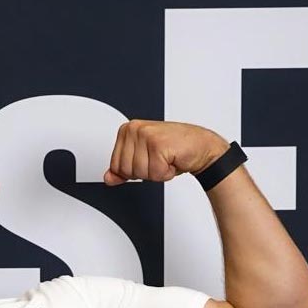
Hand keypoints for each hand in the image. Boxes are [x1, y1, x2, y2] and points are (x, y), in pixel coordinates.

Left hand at [103, 120, 230, 184]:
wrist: (200, 147)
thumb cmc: (174, 150)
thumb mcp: (143, 160)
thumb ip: (122, 169)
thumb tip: (108, 178)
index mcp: (127, 130)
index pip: (115, 166)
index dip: (133, 171)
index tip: (148, 160)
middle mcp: (134, 129)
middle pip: (126, 171)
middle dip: (145, 173)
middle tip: (159, 160)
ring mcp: (146, 134)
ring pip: (139, 173)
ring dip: (156, 173)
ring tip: (166, 159)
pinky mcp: (158, 144)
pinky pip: (155, 174)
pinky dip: (166, 173)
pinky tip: (173, 159)